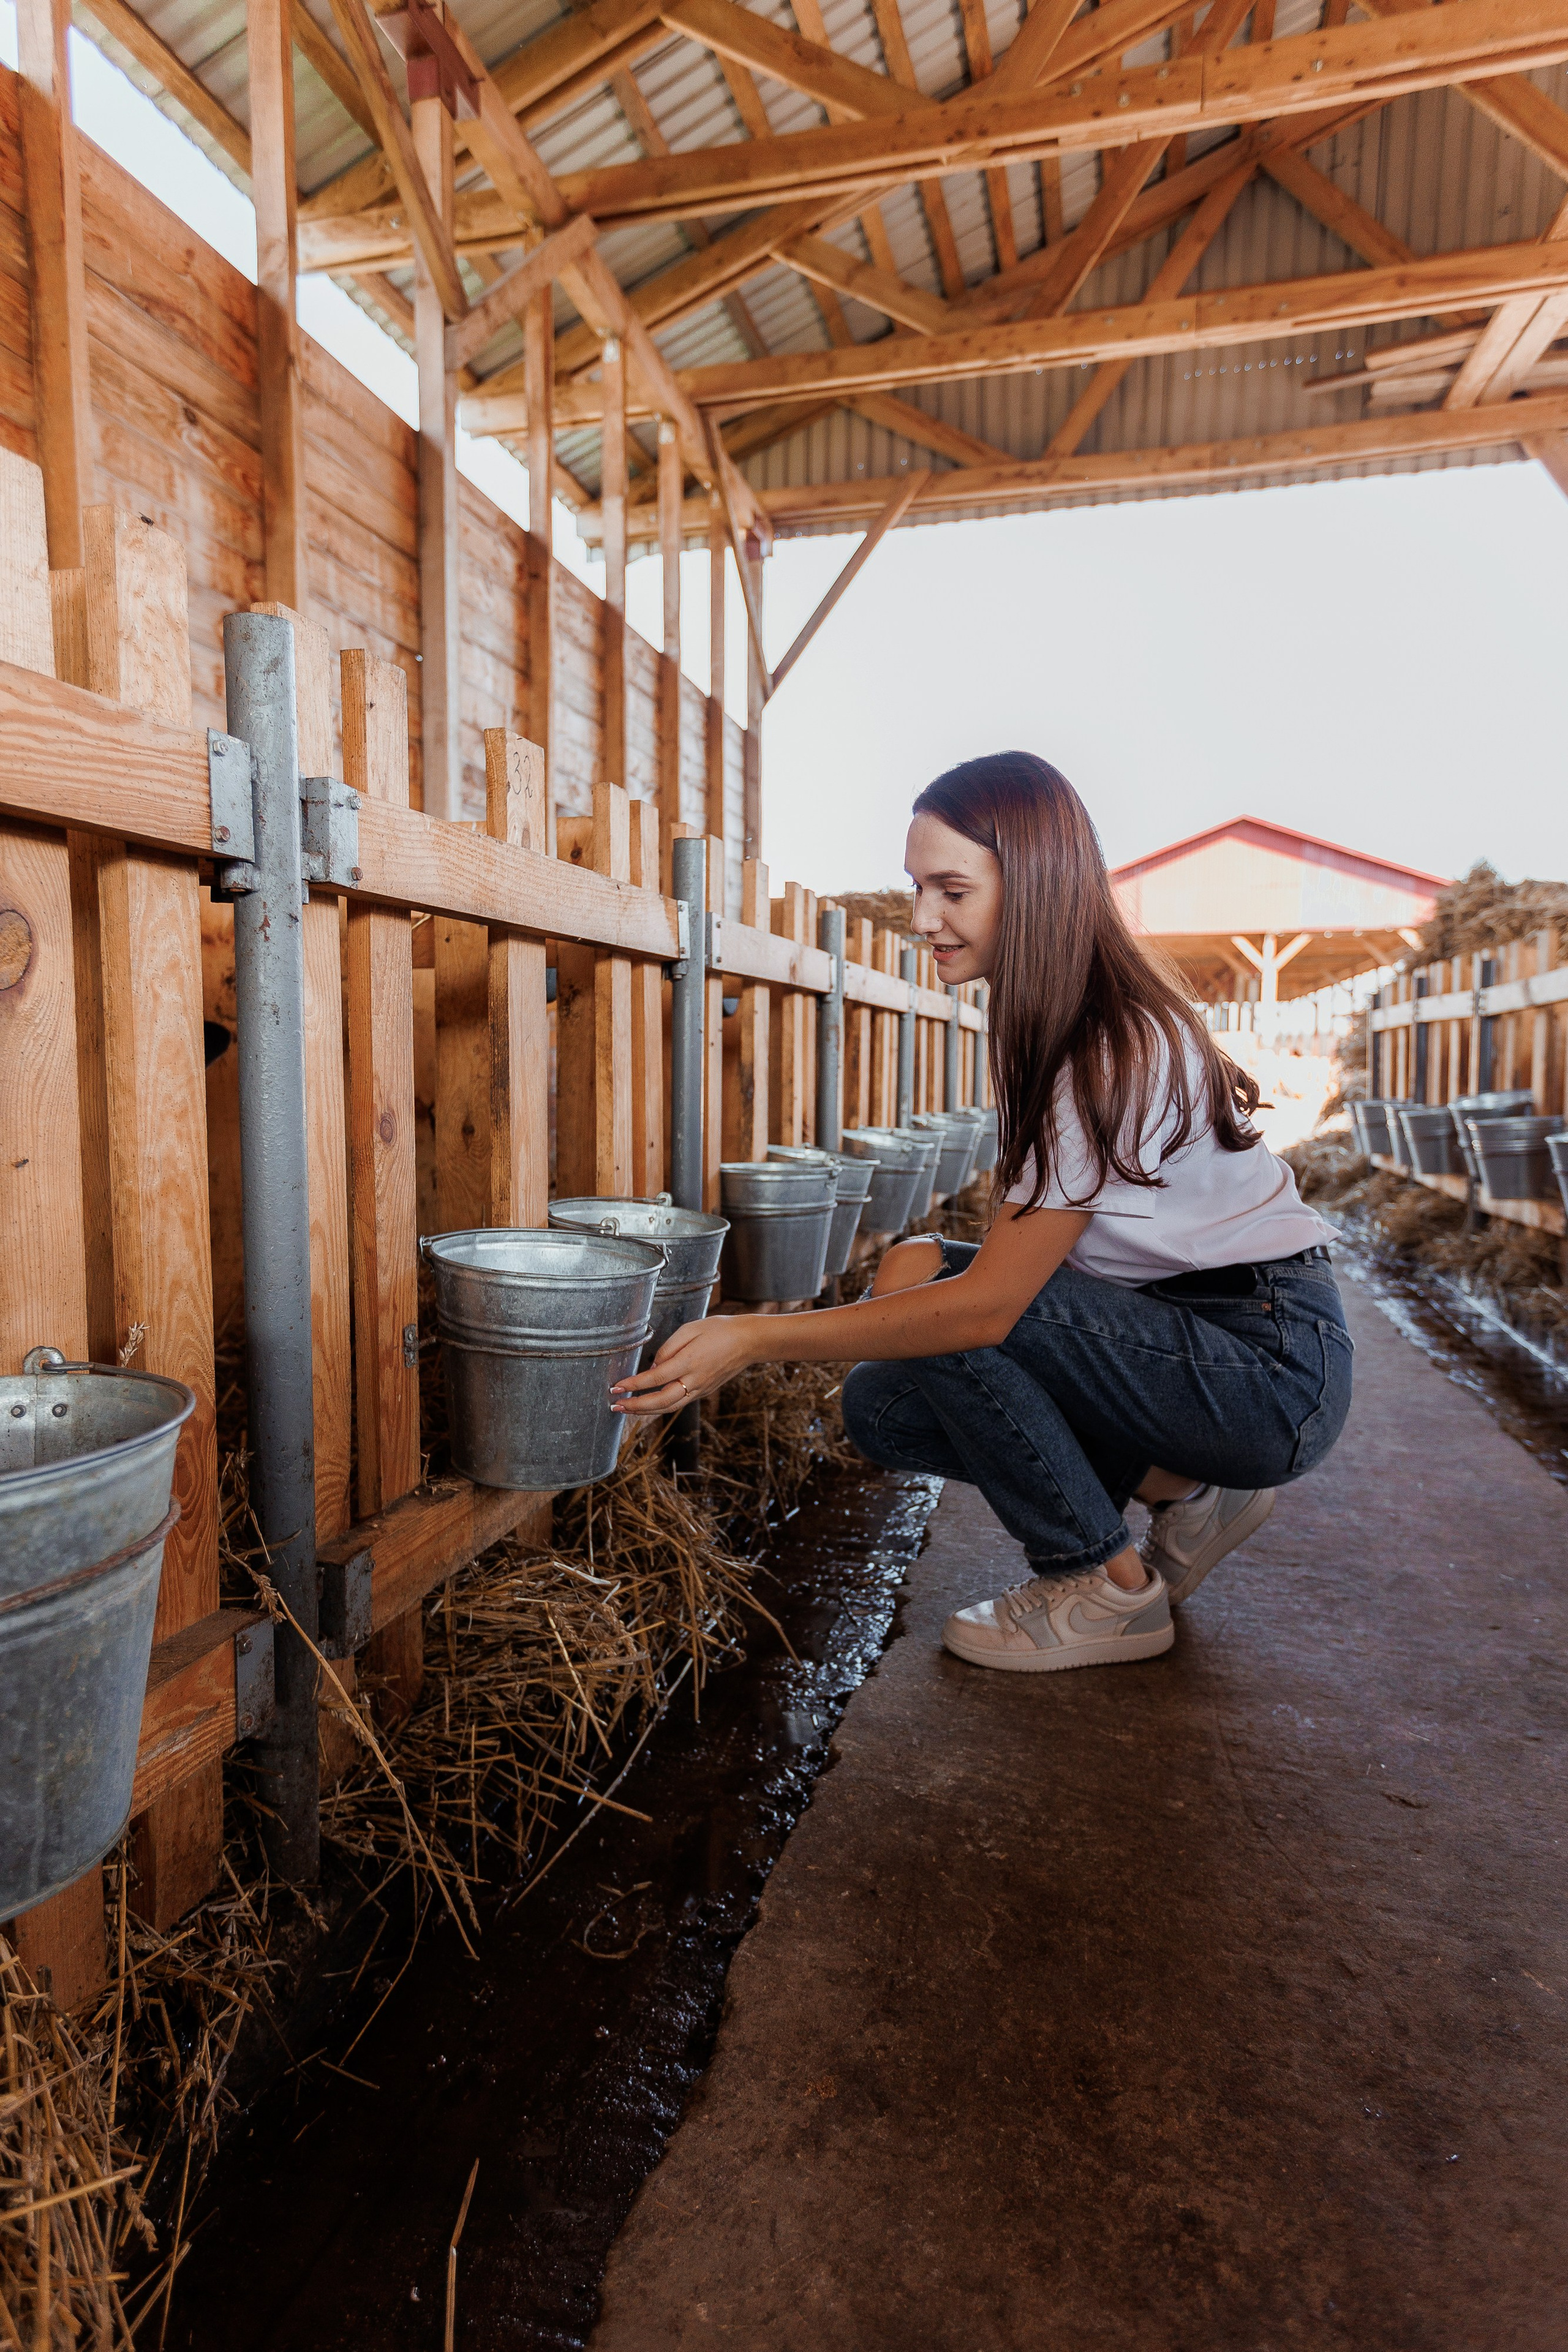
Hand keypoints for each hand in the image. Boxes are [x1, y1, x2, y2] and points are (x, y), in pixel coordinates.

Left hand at [610, 1314, 764, 1416]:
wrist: (748, 1342)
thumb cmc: (718, 1330)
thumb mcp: (690, 1329)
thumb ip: (668, 1348)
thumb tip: (651, 1368)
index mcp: (689, 1362)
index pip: (655, 1378)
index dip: (633, 1384)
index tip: (616, 1386)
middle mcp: (694, 1380)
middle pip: (661, 1401)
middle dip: (636, 1406)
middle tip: (615, 1405)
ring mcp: (701, 1389)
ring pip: (670, 1407)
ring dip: (646, 1411)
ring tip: (627, 1409)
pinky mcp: (704, 1391)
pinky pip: (679, 1403)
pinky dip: (661, 1407)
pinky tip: (648, 1405)